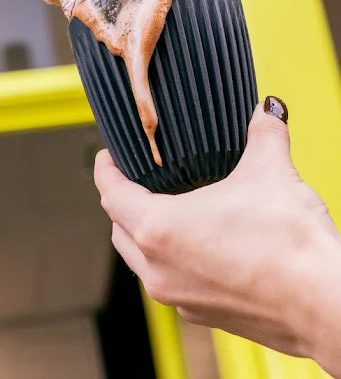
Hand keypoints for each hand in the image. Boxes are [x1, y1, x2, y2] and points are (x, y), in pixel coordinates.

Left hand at [94, 100, 340, 370]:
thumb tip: (266, 109)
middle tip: (138, 180)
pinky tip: (202, 245)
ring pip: (143, 262)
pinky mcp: (207, 317)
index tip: (109, 156)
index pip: (111, 194)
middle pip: (120, 230)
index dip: (107, 170)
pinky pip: (174, 283)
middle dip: (124, 203)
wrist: (325, 304)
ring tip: (169, 210)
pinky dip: (176, 261)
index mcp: (157, 229)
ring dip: (147, 236)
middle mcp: (158, 269)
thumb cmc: (290, 244)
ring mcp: (181, 298)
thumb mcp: (270, 170)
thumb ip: (262, 132)